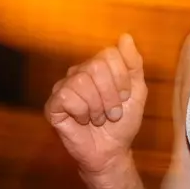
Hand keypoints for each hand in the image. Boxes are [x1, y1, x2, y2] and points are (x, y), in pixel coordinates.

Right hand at [45, 34, 147, 176]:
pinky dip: (81, 113)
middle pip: (96, 66)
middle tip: (112, 112)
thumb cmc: (122, 122)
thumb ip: (133, 64)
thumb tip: (125, 36)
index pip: (109, 54)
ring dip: (97, 107)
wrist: (111, 151)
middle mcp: (79, 72)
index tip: (124, 97)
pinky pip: (67, 97)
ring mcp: (64, 88)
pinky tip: (82, 121)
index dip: (121, 78)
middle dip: (110, 95)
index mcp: (98, 66)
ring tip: (98, 119)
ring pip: (81, 81)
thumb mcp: (136, 91)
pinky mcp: (53, 105)